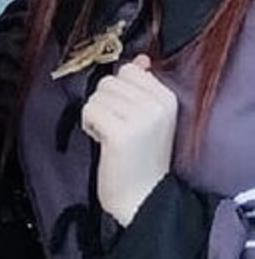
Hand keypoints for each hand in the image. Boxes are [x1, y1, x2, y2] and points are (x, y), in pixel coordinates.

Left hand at [80, 55, 177, 226]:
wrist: (143, 198)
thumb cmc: (142, 160)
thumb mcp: (152, 119)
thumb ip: (144, 88)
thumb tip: (140, 60)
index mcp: (168, 98)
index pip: (129, 70)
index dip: (118, 92)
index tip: (126, 115)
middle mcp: (157, 105)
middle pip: (110, 81)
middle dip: (105, 103)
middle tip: (116, 128)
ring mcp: (140, 118)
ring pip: (97, 95)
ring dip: (96, 115)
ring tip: (110, 136)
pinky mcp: (120, 134)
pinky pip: (90, 110)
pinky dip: (90, 125)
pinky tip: (103, 142)